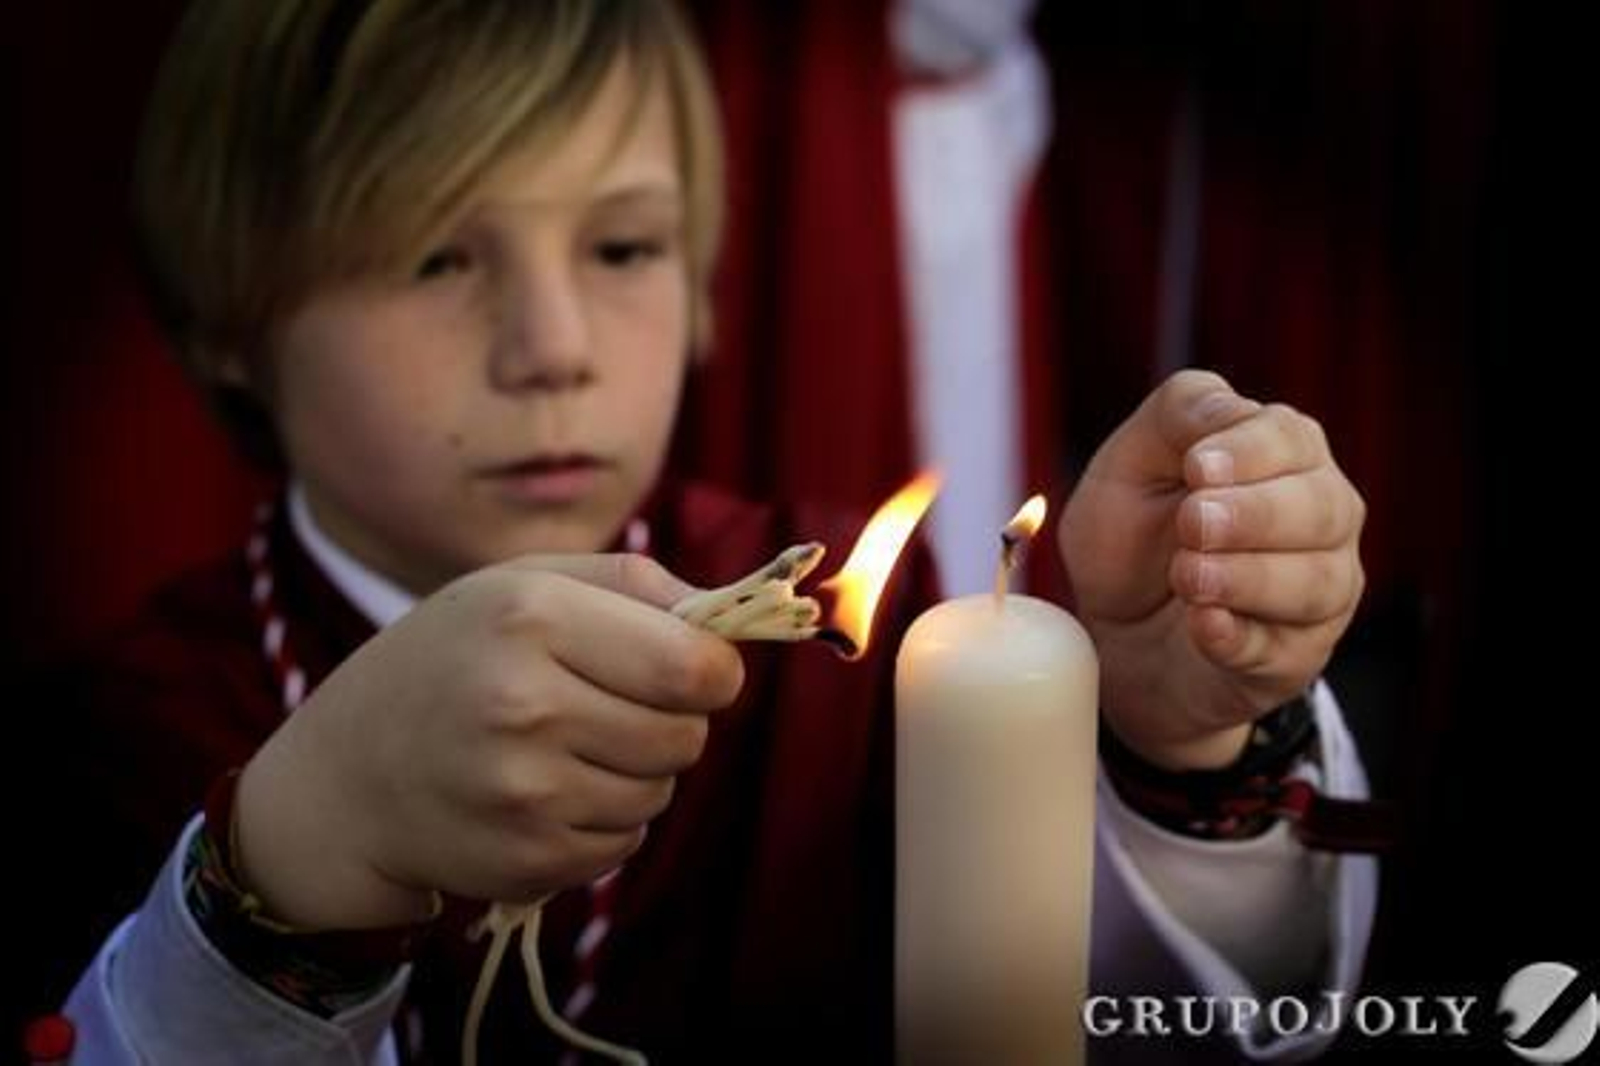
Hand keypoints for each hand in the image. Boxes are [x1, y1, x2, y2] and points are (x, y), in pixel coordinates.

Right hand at [235, 555, 743, 928]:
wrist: (343, 779)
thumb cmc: (452, 659)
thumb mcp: (522, 584)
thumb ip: (632, 583)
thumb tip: (730, 618)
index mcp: (532, 616)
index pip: (695, 665)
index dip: (713, 671)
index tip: (692, 670)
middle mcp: (524, 703)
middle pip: (687, 734)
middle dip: (670, 722)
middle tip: (608, 707)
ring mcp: (523, 791)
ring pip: (660, 792)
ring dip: (635, 774)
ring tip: (562, 749)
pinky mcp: (526, 859)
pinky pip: (624, 843)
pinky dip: (603, 822)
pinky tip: (543, 795)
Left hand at [1058, 370, 1364, 769]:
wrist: (1113, 629)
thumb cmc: (1130, 534)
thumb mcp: (1131, 462)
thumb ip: (1178, 416)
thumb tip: (1230, 407)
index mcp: (1283, 454)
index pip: (1291, 439)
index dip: (1248, 452)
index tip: (1195, 468)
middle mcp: (1320, 517)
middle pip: (1323, 508)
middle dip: (1254, 515)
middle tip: (1192, 523)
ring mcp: (1318, 591)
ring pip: (1318, 583)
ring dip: (1249, 577)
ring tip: (1186, 576)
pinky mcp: (1295, 657)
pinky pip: (1286, 649)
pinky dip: (1242, 638)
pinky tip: (1203, 626)